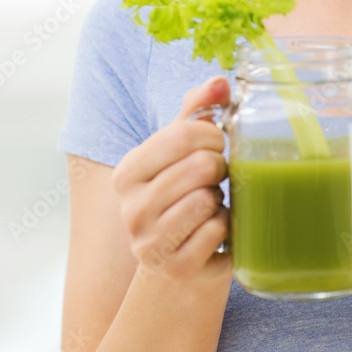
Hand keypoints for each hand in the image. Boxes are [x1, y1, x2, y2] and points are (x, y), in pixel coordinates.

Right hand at [111, 77, 230, 280]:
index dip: (213, 133)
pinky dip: (225, 226)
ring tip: (209, 203)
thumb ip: (199, 107)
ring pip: (207, 200)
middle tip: (215, 177)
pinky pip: (217, 232)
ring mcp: (149, 245)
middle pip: (201, 166)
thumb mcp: (182, 146)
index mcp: (126, 173)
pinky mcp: (176, 269)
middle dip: (219, 167)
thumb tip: (221, 81)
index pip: (182, 134)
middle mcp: (129, 211)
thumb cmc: (183, 189)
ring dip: (220, 198)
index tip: (217, 142)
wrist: (178, 255)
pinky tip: (213, 228)